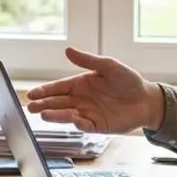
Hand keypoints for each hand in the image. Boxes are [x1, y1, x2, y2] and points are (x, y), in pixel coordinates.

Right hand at [26, 47, 163, 132]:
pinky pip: (84, 126)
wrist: (146, 100)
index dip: (44, 91)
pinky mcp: (97, 126)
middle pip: (57, 103)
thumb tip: (68, 50)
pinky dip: (77, 123)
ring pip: (66, 115)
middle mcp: (80, 100)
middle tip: (30, 107)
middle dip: (43, 104)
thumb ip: (88, 60)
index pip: (58, 88)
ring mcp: (87, 113)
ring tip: (42, 114)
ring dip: (54, 115)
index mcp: (80, 84)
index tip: (31, 93)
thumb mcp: (109, 66)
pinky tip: (72, 119)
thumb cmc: (128, 81)